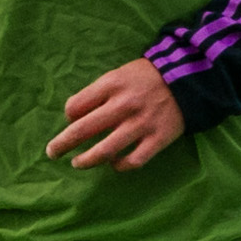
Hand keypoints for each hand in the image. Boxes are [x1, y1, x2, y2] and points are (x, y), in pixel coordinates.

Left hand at [47, 58, 182, 169]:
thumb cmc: (146, 77)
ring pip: (104, 151)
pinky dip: (119, 166)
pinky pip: (133, 160)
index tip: (71, 121)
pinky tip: (114, 164)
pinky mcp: (158, 139)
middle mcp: (123, 105)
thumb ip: (97, 93)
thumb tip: (74, 116)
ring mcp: (141, 124)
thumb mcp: (118, 74)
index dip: (69, 116)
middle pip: (82, 130)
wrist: (189, 79)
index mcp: (111, 85)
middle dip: (62, 144)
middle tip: (52, 152)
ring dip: (85, 160)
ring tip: (77, 163)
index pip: (75, 106)